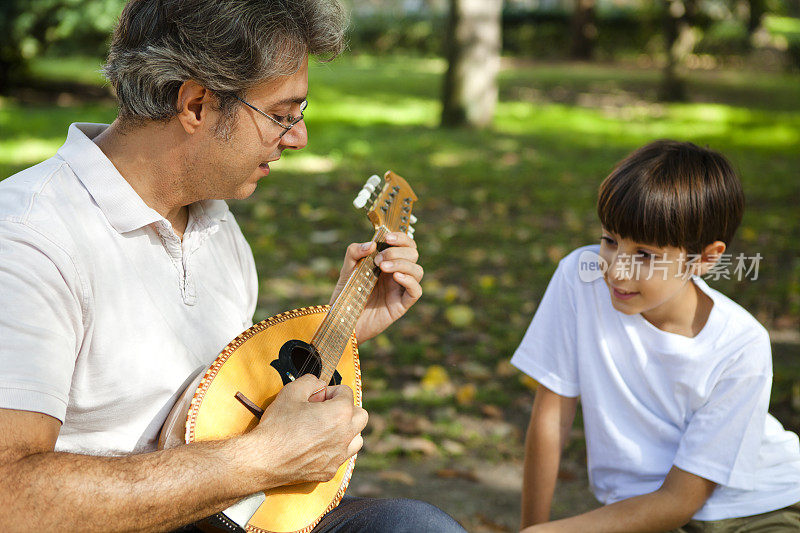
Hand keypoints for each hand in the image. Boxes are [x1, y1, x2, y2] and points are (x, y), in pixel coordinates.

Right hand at [246, 375, 367, 487]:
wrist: (263, 459)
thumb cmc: (277, 425)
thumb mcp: (290, 392)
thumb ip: (310, 381)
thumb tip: (319, 384)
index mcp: (340, 414)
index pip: (347, 393)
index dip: (330, 391)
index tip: (316, 397)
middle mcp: (345, 435)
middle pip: (361, 416)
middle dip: (346, 409)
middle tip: (325, 410)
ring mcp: (338, 456)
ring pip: (357, 439)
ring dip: (346, 430)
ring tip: (326, 428)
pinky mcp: (329, 471)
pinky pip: (341, 457)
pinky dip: (335, 450)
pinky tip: (317, 446)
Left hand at [330, 232, 422, 342]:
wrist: (342, 319)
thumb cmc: (346, 293)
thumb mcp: (347, 268)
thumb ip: (355, 252)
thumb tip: (372, 244)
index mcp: (388, 261)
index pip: (405, 244)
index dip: (401, 238)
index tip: (387, 237)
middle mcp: (397, 273)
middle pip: (413, 254)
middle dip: (398, 252)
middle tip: (378, 259)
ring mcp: (401, 289)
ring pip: (418, 270)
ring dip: (402, 264)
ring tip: (382, 268)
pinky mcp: (402, 305)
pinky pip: (416, 291)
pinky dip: (410, 281)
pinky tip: (396, 277)